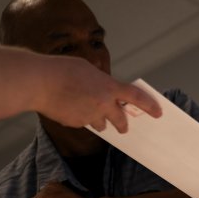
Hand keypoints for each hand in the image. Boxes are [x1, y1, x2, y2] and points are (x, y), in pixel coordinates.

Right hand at [36, 56, 161, 132]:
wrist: (40, 83)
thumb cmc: (62, 70)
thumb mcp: (88, 69)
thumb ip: (100, 82)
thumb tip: (103, 89)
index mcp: (109, 88)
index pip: (136, 98)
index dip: (149, 106)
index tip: (158, 112)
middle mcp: (103, 105)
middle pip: (120, 120)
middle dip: (122, 124)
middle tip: (124, 128)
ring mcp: (89, 117)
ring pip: (100, 124)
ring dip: (99, 120)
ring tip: (91, 112)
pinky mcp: (76, 123)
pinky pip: (82, 122)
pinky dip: (80, 117)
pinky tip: (69, 107)